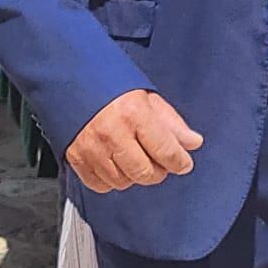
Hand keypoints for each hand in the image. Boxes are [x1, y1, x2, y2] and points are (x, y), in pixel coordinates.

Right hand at [66, 89, 202, 194]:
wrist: (73, 82)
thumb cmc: (113, 88)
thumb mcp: (148, 97)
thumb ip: (172, 123)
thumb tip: (194, 143)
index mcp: (134, 112)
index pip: (165, 150)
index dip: (179, 162)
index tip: (184, 164)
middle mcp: (112, 132)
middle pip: (144, 172)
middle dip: (157, 171)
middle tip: (159, 161)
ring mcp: (92, 147)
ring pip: (122, 182)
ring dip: (134, 176)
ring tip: (135, 158)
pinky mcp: (76, 158)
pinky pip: (100, 186)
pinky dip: (111, 181)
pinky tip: (115, 164)